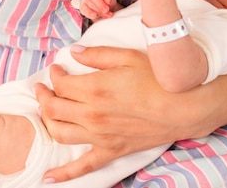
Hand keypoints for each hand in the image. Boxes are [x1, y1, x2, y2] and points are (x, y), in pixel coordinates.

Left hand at [34, 46, 205, 182]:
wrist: (183, 107)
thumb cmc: (159, 79)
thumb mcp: (127, 57)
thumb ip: (97, 55)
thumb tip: (74, 52)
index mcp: (94, 89)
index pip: (61, 84)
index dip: (55, 74)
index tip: (58, 68)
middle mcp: (92, 114)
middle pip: (54, 107)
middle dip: (43, 95)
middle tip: (43, 87)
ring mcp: (100, 136)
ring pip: (60, 132)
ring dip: (47, 121)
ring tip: (46, 111)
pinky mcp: (111, 151)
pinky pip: (82, 166)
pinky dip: (63, 173)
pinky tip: (48, 177)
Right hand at [79, 0, 120, 19]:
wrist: (106, 12)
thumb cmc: (109, 3)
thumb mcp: (112, 0)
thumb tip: (107, 0)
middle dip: (100, 3)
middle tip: (107, 10)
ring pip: (89, 3)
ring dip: (99, 10)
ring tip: (107, 14)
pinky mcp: (82, 7)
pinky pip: (84, 9)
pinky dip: (90, 13)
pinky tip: (96, 16)